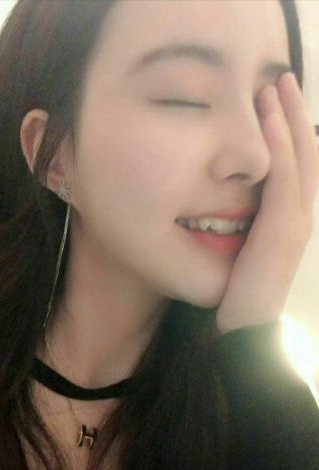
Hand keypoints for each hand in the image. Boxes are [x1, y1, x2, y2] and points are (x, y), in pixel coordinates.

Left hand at [216, 71, 318, 335]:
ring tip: (274, 85)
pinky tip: (267, 115)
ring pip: (300, 157)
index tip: (275, 102)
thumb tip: (223, 206)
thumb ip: (242, 226)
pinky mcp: (283, 228)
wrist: (244, 329)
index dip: (291, 131)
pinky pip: (284, 175)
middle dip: (294, 114)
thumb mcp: (242, 253)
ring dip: (288, 118)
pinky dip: (279, 142)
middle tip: (280, 79)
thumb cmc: (238, 294)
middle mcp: (301, 216)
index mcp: (291, 220)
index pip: (299, 166)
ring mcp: (297, 221)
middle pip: (307, 152)